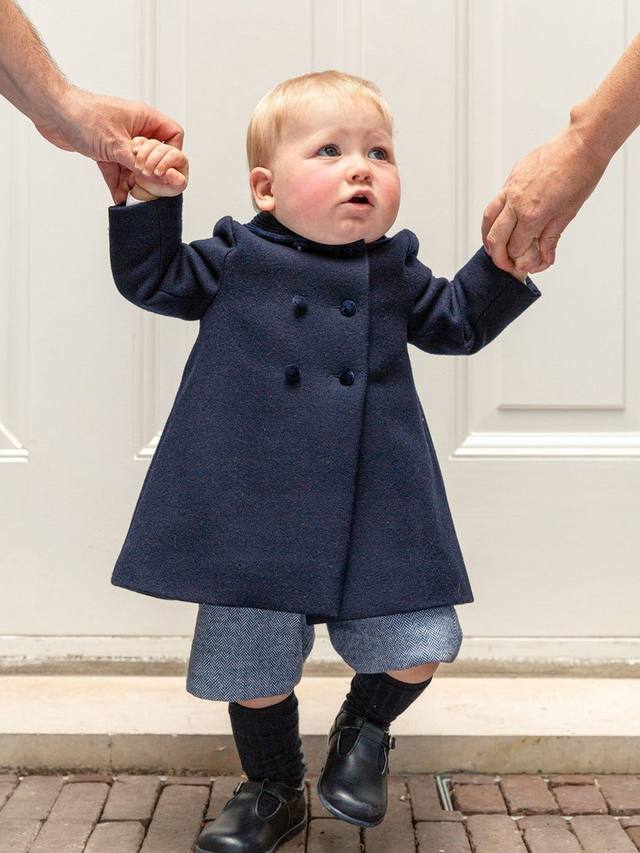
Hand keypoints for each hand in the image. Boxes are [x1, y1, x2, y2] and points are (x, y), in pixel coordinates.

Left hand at [33, 85, 183, 203]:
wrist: (52, 112)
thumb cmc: (83, 115)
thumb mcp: (117, 144)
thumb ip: (138, 165)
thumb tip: (155, 180)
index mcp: (144, 118)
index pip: (173, 135)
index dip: (172, 153)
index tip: (163, 168)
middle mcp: (136, 129)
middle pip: (155, 155)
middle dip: (152, 173)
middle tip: (146, 184)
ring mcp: (121, 140)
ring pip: (136, 166)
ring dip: (134, 182)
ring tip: (132, 195)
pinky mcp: (106, 150)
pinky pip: (118, 170)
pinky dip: (118, 183)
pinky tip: (119, 196)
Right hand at [481, 124, 607, 274]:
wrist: (581, 143)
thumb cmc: (581, 173)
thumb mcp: (568, 213)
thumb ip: (550, 238)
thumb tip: (544, 258)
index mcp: (533, 214)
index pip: (515, 247)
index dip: (518, 261)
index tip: (523, 266)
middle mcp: (517, 202)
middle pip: (495, 238)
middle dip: (498, 256)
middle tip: (505, 264)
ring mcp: (511, 188)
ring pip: (488, 219)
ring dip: (488, 237)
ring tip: (494, 247)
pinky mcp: (511, 178)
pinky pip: (496, 202)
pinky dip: (495, 217)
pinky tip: (503, 222)